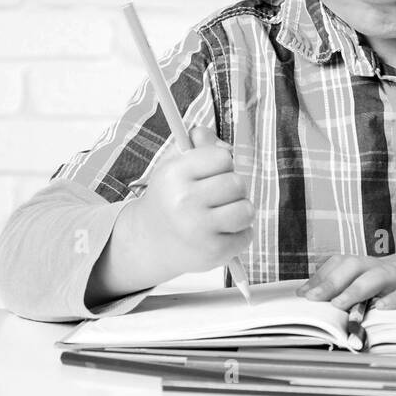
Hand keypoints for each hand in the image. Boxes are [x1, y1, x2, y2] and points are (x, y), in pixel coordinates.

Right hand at [126, 126, 253, 275]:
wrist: (148, 241)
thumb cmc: (169, 197)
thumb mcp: (175, 163)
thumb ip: (200, 143)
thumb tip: (227, 146)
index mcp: (174, 175)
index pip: (223, 157)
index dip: (221, 164)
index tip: (209, 173)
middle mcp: (184, 202)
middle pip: (238, 183)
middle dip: (231, 189)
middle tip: (215, 197)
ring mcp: (199, 230)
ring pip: (247, 210)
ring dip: (239, 211)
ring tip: (222, 214)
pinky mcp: (213, 253)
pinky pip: (247, 235)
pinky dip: (239, 234)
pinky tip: (220, 233)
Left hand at [294, 240, 395, 311]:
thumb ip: (384, 286)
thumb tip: (355, 301)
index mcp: (386, 264)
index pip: (346, 261)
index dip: (323, 275)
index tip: (303, 291)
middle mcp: (394, 266)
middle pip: (354, 265)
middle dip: (329, 282)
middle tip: (310, 299)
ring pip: (378, 277)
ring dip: (354, 291)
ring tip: (338, 305)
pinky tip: (383, 310)